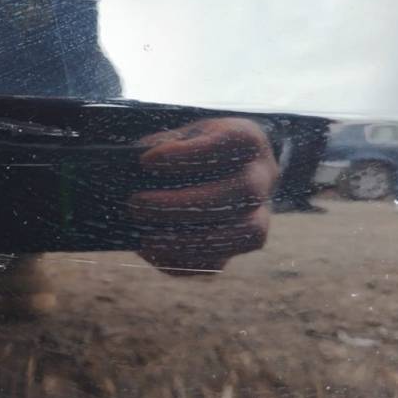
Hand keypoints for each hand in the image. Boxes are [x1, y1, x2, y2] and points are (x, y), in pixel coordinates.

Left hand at [130, 117, 278, 274]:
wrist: (224, 170)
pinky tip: (153, 252)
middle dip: (182, 203)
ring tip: (145, 238)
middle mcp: (263, 177)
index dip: (190, 153)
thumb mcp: (183, 135)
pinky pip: (221, 262)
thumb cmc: (196, 148)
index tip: (146, 160)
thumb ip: (165, 143)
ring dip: (189, 240)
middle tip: (136, 204)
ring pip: (242, 233)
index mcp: (249, 140)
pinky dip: (184, 261)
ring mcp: (259, 215)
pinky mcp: (240, 248)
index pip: (232, 142)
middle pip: (241, 192)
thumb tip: (134, 165)